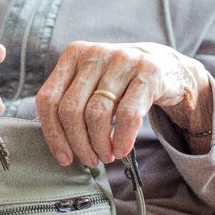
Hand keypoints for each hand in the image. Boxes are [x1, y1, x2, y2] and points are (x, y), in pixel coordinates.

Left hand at [36, 41, 211, 166]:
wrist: (166, 67)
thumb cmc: (120, 83)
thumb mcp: (91, 84)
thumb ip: (69, 102)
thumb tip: (52, 139)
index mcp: (73, 55)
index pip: (49, 99)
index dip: (52, 133)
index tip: (63, 157)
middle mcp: (94, 54)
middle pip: (71, 110)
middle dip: (78, 143)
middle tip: (89, 160)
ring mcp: (122, 60)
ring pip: (97, 114)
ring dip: (99, 144)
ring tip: (106, 156)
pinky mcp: (147, 73)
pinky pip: (127, 115)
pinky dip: (122, 139)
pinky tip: (121, 150)